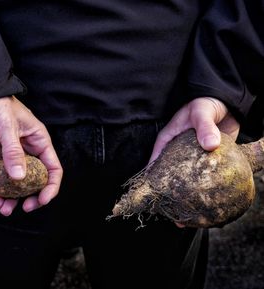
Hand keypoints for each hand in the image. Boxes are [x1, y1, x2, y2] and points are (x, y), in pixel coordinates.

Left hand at [0, 96, 62, 215]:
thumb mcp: (8, 127)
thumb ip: (14, 152)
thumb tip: (19, 177)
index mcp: (39, 142)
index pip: (53, 168)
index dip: (51, 186)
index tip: (43, 199)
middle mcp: (28, 151)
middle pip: (36, 179)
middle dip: (32, 195)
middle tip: (26, 207)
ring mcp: (11, 156)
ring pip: (16, 182)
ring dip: (13, 197)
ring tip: (6, 209)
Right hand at [148, 97, 239, 227]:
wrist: (226, 104)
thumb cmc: (205, 104)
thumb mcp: (200, 113)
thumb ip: (204, 127)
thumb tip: (210, 146)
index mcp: (167, 141)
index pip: (154, 162)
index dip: (150, 179)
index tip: (149, 196)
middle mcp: (176, 153)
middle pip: (168, 177)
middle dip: (168, 194)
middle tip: (170, 212)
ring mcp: (191, 159)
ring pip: (185, 181)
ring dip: (186, 197)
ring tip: (187, 216)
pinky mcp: (205, 162)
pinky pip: (203, 178)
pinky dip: (204, 190)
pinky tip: (208, 203)